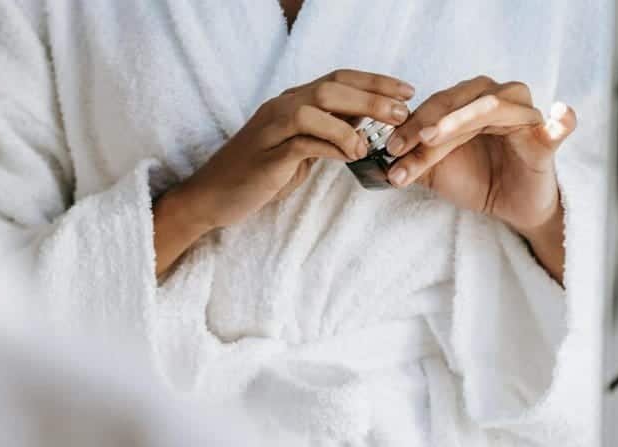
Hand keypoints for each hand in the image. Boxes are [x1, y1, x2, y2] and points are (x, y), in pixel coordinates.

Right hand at [153, 69, 414, 275]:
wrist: (212, 196)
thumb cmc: (256, 174)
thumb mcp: (297, 149)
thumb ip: (324, 133)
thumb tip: (361, 124)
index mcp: (291, 103)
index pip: (338, 80)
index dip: (374, 82)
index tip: (406, 91)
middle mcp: (281, 108)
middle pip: (331, 88)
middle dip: (372, 97)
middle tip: (402, 113)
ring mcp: (272, 129)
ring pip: (315, 107)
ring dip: (351, 122)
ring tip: (372, 143)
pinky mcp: (268, 155)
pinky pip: (303, 142)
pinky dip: (331, 147)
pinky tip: (349, 158)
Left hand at [383, 77, 575, 280]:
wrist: (510, 208)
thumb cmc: (476, 180)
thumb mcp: (435, 171)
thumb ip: (411, 158)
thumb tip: (375, 157)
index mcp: (471, 102)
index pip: (437, 105)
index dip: (411, 123)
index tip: (387, 146)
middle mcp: (499, 101)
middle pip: (459, 102)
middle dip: (426, 123)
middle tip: (401, 146)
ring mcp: (525, 118)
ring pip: (490, 108)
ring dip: (458, 122)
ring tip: (433, 138)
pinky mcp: (546, 141)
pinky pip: (557, 128)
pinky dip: (560, 121)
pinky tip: (559, 115)